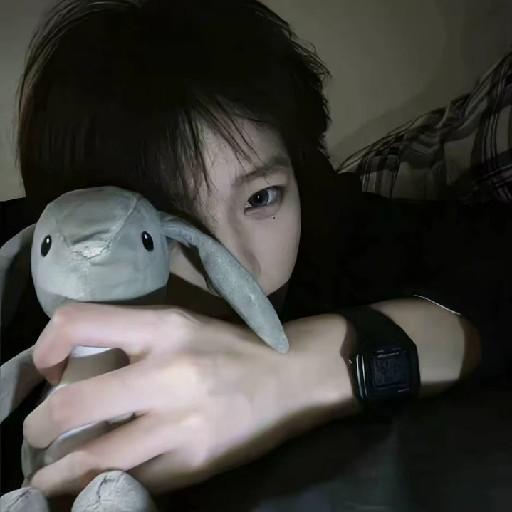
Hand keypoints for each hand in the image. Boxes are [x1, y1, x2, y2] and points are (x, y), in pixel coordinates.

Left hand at [23, 303, 299, 496]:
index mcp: (164, 326)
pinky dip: (101, 487)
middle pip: (70, 405)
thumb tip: (74, 368)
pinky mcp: (194, 462)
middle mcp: (168, 371)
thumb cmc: (230, 349)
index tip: (47, 371)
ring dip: (56, 475)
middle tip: (39, 435)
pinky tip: (94, 486)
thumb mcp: (181, 326)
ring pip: (92, 460)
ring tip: (48, 477)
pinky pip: (130, 482)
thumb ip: (131, 338)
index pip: (77, 323)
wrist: (292, 379)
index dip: (45, 348)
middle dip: (38, 428)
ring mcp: (181, 422)